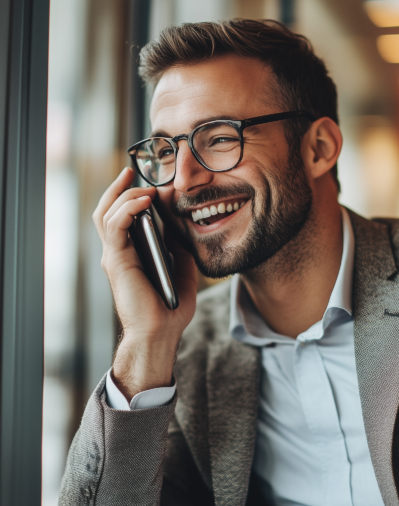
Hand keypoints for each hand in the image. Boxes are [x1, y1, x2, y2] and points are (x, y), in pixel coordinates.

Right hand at [92, 167, 197, 399]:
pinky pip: (114, 225)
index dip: (130, 197)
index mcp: (132, 253)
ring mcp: (115, 255)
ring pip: (107, 213)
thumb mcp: (182, 267)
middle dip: (118, 188)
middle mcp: (119, 252)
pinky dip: (127, 208)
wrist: (162, 331)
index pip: (122, 218)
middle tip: (131, 172)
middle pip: (108, 210)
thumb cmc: (170, 306)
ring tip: (144, 187)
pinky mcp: (117, 260)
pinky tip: (144, 200)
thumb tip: (182, 224)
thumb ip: (178, 245)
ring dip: (124, 195)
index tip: (148, 184)